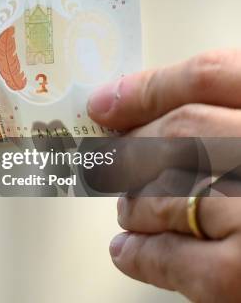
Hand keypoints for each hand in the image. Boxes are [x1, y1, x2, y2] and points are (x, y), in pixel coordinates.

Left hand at [87, 49, 240, 300]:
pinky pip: (177, 258)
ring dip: (133, 202)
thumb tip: (143, 112)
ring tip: (128, 208)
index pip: (211, 75)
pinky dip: (141, 254)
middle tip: (109, 161)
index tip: (107, 103)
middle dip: (132, 147)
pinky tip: (127, 250)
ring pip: (168, 191)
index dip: (148, 87)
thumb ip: (236, 114)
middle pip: (180, 131)